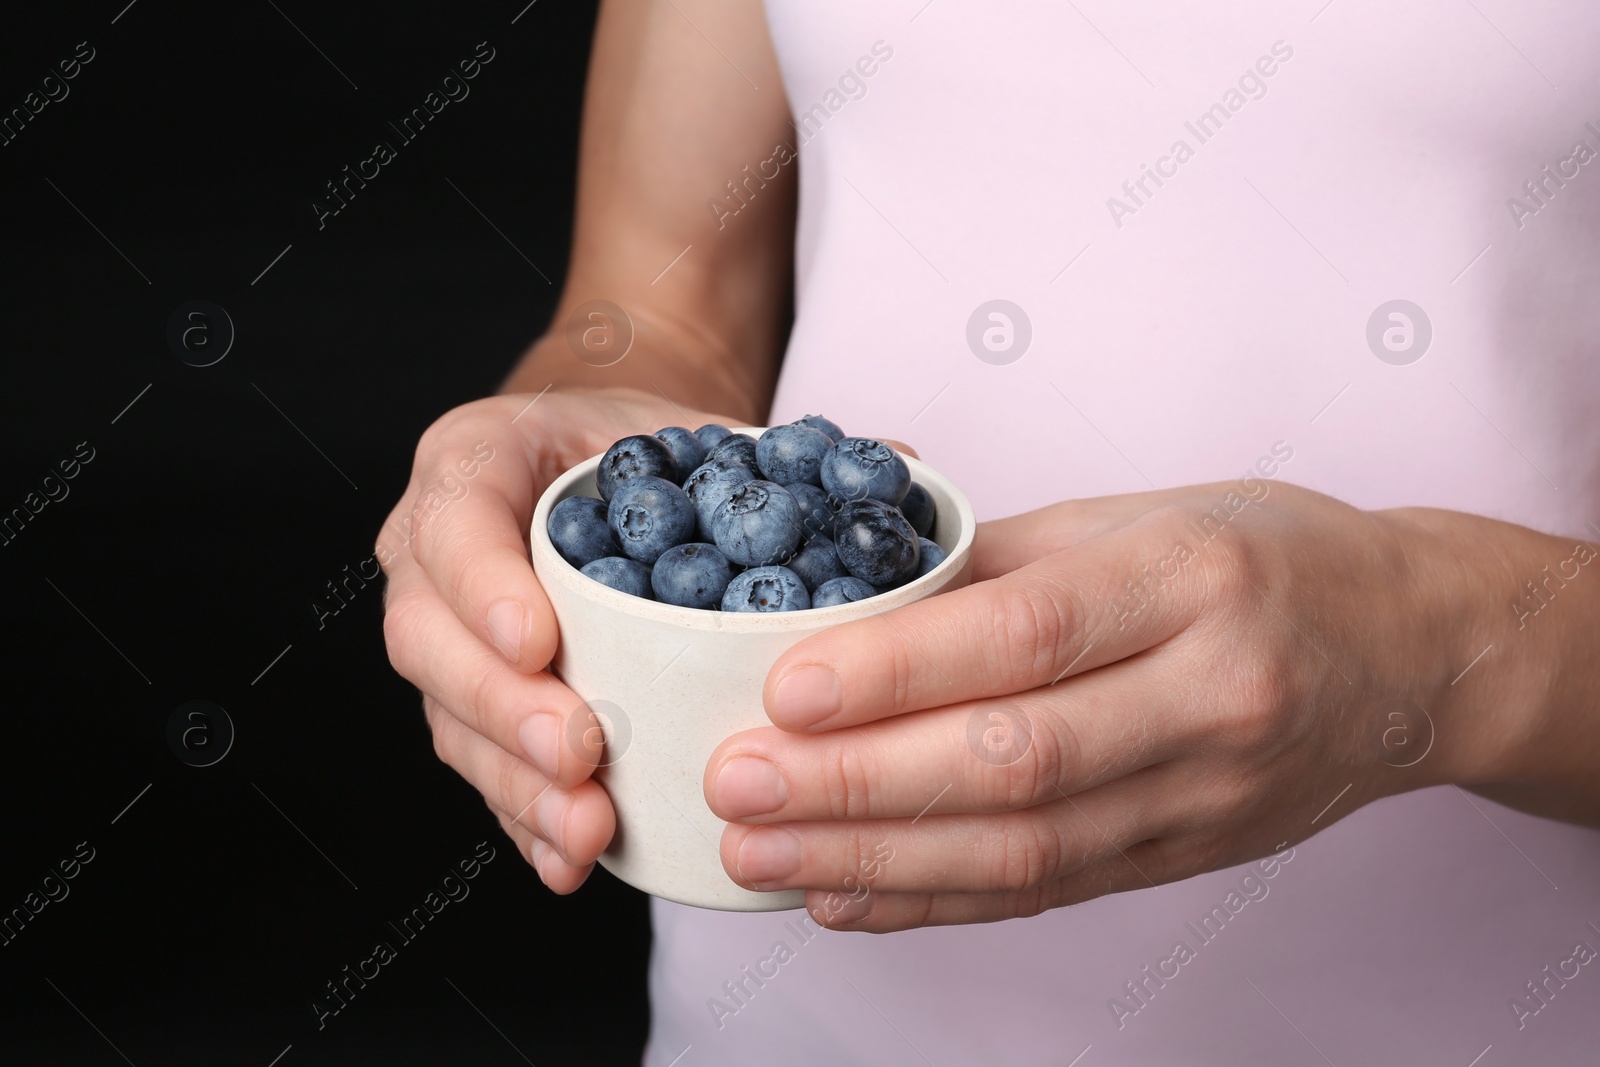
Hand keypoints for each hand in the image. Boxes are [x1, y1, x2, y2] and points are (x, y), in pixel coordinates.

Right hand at [380, 386, 724, 891]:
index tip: (541, 642)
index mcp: (474, 460)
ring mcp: (448, 635)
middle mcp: (436, 553)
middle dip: (500, 704)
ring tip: (586, 826)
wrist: (604, 473)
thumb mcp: (679, 418)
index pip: (455, 520)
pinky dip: (525, 818)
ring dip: (514, 782)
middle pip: (429, 637)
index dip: (484, 587)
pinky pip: (483, 767)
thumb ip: (759, 446)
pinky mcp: (472, 704)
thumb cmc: (638, 446)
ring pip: (449, 717)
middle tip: (577, 751)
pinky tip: (571, 860)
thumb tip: (894, 468)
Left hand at [704, 480, 1521, 930]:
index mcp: (1191, 580)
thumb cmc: (1267, 557)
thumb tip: (853, 592)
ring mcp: (1208, 793)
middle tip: (738, 786)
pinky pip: (1050, 892)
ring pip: (1025, 850)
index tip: (783, 689)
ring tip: (763, 858)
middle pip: (1013, 762)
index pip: (1025, 636)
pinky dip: (938, 903)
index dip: (896, 671)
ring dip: (879, 863)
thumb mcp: (1146, 516)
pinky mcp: (1191, 855)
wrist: (1416, 651)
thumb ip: (1002, 559)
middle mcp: (1210, 696)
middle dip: (857, 784)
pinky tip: (849, 899)